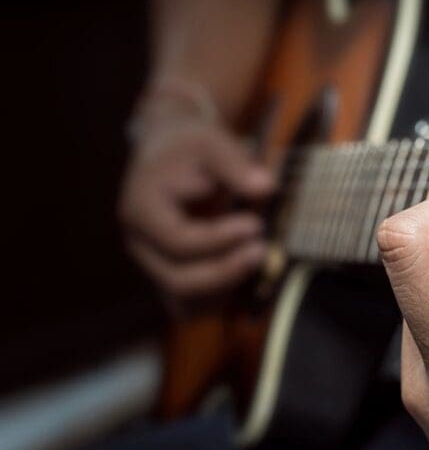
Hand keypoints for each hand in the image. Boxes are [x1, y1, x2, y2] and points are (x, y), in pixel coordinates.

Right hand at [119, 119, 274, 311]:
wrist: (170, 157)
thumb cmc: (190, 149)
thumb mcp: (211, 142)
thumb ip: (236, 164)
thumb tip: (266, 187)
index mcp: (141, 210)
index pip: (178, 241)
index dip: (219, 239)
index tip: (255, 224)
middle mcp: (140, 244)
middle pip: (178, 280)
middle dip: (225, 271)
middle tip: (263, 249)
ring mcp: (152, 265)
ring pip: (184, 301)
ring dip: (226, 288)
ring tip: (259, 258)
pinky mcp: (169, 277)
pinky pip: (190, 307)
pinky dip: (219, 299)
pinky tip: (246, 273)